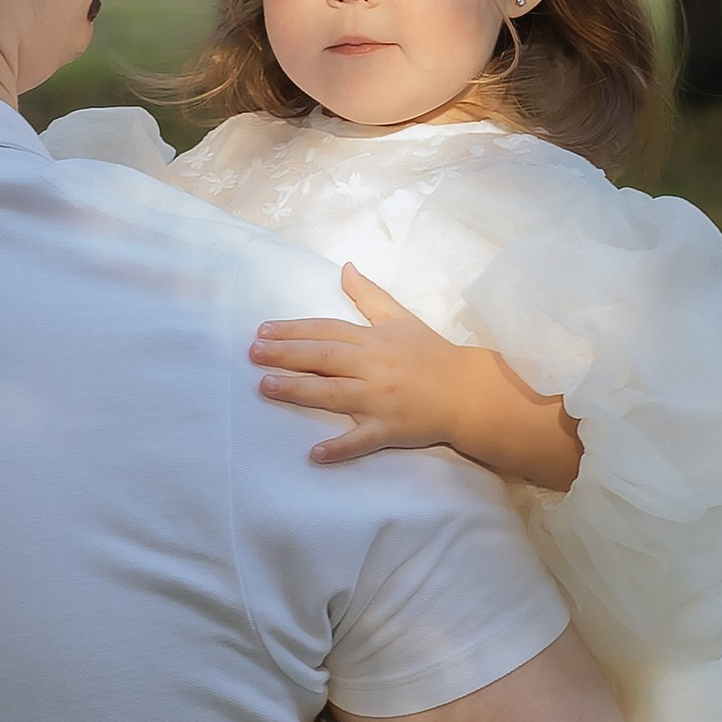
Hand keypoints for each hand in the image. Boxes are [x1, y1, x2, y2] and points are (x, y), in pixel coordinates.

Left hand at [252, 269, 582, 488]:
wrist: (468, 391)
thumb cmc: (431, 354)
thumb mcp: (400, 319)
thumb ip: (368, 296)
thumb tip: (345, 267)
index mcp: (374, 340)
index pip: (327, 330)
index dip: (294, 329)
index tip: (263, 330)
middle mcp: (373, 367)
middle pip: (324, 358)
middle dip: (286, 354)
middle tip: (253, 353)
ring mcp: (380, 400)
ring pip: (334, 394)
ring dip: (299, 391)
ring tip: (266, 387)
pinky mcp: (389, 429)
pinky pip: (361, 440)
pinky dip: (340, 448)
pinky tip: (314, 454)